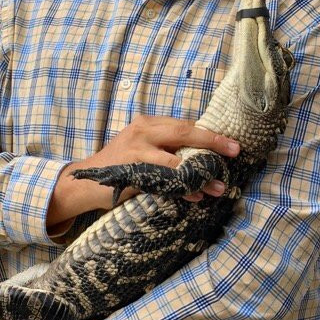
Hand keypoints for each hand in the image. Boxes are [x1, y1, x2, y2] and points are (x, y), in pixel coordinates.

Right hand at [48, 116, 239, 229]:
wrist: (84, 181)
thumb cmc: (120, 164)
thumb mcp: (142, 146)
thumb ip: (166, 146)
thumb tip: (202, 152)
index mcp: (148, 123)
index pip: (184, 124)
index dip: (209, 133)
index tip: (231, 142)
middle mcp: (142, 132)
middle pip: (183, 133)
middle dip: (211, 142)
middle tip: (234, 151)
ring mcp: (135, 152)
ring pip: (175, 160)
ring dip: (199, 174)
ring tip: (219, 186)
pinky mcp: (130, 172)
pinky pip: (162, 180)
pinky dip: (181, 188)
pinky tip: (195, 196)